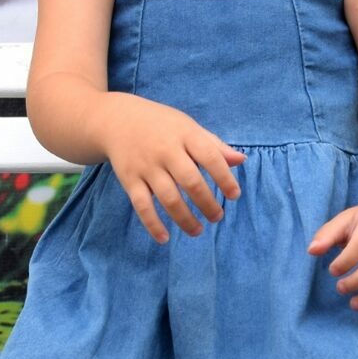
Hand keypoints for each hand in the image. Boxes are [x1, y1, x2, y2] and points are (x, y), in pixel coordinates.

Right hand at [101, 97, 245, 242]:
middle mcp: (166, 150)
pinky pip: (142, 205)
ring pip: (168, 198)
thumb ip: (214, 145)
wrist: (117, 120)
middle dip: (207, 203)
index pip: (209, 157)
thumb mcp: (188, 127)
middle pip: (190, 181)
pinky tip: (165, 238)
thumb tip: (241, 160)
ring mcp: (146, 166)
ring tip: (198, 230)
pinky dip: (152, 224)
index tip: (234, 196)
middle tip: (217, 217)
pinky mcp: (129, 180)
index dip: (224, 178)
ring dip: (185, 218)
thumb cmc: (161, 126)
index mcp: (185, 134)